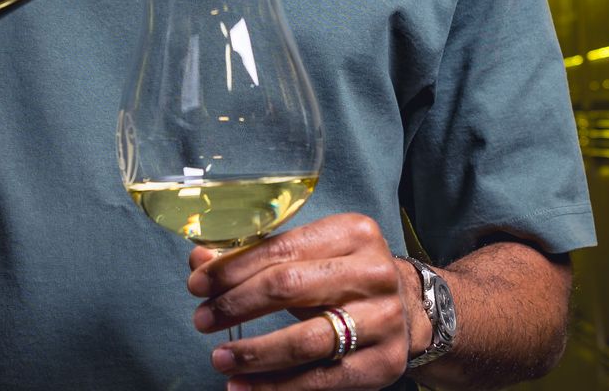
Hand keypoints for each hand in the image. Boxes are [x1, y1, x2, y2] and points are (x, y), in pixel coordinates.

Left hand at [186, 213, 424, 388]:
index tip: (197, 284)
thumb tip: (198, 261)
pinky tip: (244, 386)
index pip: (281, 248)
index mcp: (353, 233)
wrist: (411, 310)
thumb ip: (256, 256)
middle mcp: (373, 272)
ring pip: (306, 340)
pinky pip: (321, 379)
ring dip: (255, 353)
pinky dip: (276, 386)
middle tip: (202, 320)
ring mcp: (383, 319)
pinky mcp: (384, 363)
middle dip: (237, 306)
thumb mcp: (310, 255)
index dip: (233, 268)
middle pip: (290, 289)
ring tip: (220, 359)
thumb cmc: (345, 277)